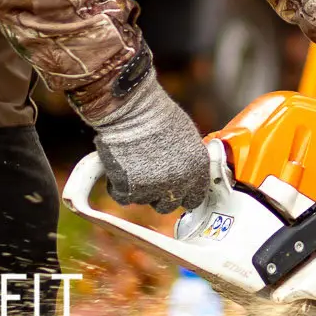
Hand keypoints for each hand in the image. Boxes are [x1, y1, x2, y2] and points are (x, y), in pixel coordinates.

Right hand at [93, 72, 210, 212]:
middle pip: (167, 205)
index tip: (175, 191)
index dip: (182, 194)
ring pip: (143, 200)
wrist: (133, 110)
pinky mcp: (129, 191)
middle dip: (158, 194)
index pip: (194, 198)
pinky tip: (122, 165)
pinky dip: (118, 185)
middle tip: (149, 174)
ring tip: (135, 161)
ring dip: (137, 187)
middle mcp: (178, 184)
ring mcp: (153, 190)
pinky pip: (122, 196)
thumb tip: (185, 172)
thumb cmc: (158, 115)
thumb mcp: (187, 137)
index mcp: (197, 170)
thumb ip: (188, 161)